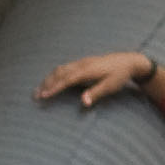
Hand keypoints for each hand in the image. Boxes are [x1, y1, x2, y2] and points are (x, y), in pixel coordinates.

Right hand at [37, 50, 156, 107]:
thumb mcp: (111, 86)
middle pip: (59, 73)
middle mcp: (82, 64)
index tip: (43, 96)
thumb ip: (96, 93)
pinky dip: (55, 75)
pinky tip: (51, 81)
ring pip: (60, 69)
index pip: (66, 80)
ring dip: (48, 79)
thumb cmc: (120, 75)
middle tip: (35, 96)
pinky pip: (65, 68)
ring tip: (39, 90)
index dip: (54, 88)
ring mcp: (82, 62)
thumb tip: (83, 102)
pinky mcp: (83, 63)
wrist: (129, 61)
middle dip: (46, 84)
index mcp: (87, 70)